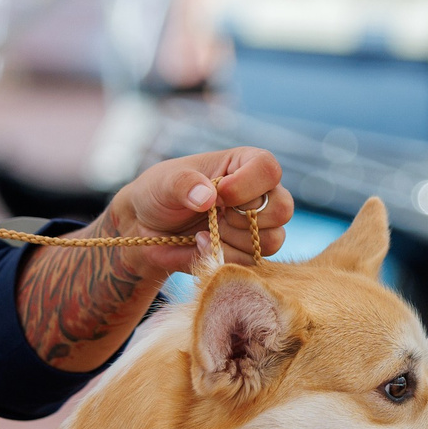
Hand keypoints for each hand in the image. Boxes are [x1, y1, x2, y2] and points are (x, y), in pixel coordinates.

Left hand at [104, 147, 292, 279]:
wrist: (145, 229)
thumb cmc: (158, 194)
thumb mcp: (164, 182)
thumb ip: (184, 184)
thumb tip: (208, 197)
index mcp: (243, 165)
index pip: (268, 169)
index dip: (248, 184)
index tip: (219, 193)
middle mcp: (257, 195)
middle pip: (282, 208)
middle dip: (244, 218)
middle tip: (215, 214)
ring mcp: (255, 227)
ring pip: (272, 240)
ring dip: (233, 240)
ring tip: (204, 231)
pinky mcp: (246, 253)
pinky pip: (252, 263)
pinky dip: (224, 257)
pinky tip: (200, 245)